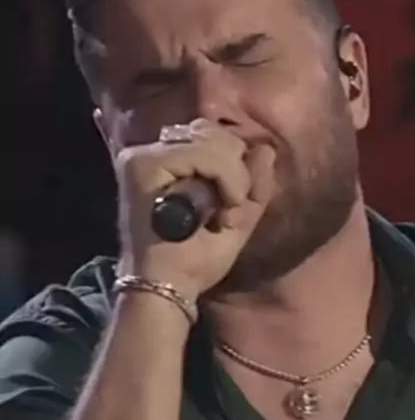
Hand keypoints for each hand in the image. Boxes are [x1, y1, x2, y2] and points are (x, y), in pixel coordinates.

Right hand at [115, 119, 275, 296]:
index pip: (213, 136)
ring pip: (214, 139)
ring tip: (222, 213)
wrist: (168, 288)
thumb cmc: (195, 261)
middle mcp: (151, 151)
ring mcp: (143, 155)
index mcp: (168, 161)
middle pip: (214, 131)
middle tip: (227, 211)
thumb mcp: (237, 218)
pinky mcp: (142, 165)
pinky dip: (226, 179)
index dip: (234, 166)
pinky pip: (204, 154)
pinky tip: (220, 209)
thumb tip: (266, 149)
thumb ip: (255, 183)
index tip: (231, 207)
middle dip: (235, 171)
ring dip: (233, 178)